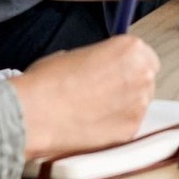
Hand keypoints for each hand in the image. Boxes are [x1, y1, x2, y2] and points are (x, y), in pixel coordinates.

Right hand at [11, 34, 159, 160]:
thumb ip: (98, 60)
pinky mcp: (130, 130)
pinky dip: (115, 128)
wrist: (33, 114)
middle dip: (129, 87)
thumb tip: (97, 67)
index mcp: (131, 48)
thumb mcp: (75, 54)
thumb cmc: (47, 80)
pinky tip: (93, 128)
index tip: (117, 74)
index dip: (129, 67)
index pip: (145, 57)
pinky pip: (128, 127)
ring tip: (94, 113)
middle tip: (104, 96)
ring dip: (123, 108)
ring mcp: (139, 104)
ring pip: (139, 105)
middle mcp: (143, 73)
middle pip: (145, 80)